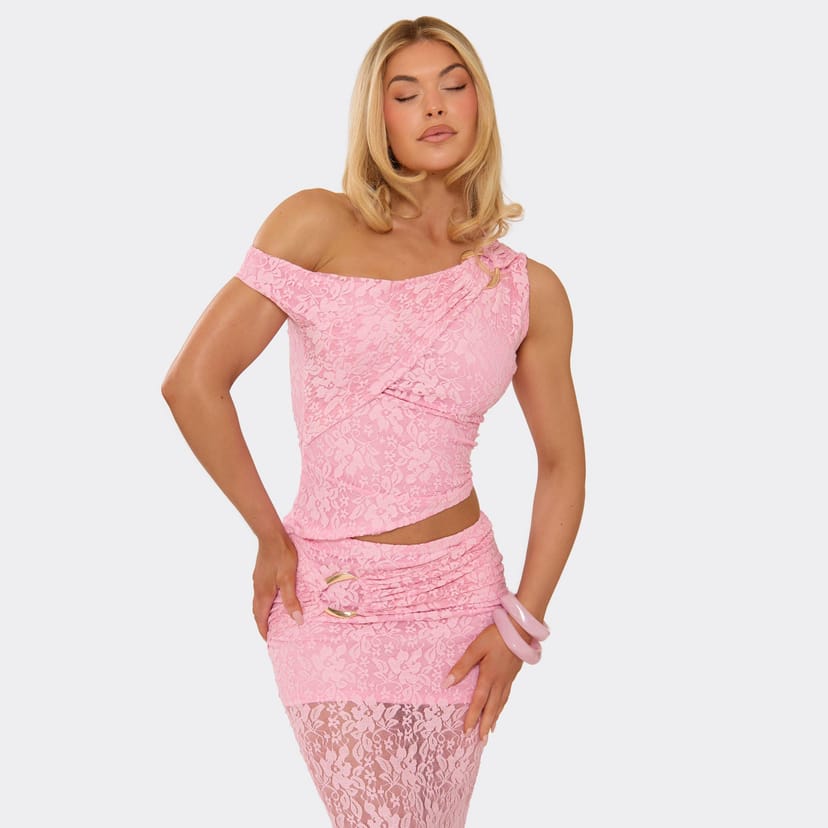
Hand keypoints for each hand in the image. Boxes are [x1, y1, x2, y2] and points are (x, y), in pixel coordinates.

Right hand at [251, 534, 303, 639]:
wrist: (271, 536)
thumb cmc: (281, 556)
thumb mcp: (289, 579)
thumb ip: (291, 600)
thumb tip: (297, 620)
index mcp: (263, 593)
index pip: (260, 618)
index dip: (264, 631)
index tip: (269, 641)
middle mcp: (257, 588)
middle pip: (257, 612)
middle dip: (262, 624)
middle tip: (270, 633)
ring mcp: (257, 580)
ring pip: (258, 602)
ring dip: (263, 613)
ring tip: (273, 619)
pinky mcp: (260, 573)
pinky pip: (260, 593)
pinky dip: (264, 602)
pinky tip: (274, 598)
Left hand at [445, 622, 524, 741]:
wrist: (521, 629)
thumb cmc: (496, 636)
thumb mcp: (476, 648)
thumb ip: (462, 666)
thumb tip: (447, 683)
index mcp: (489, 676)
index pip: (478, 702)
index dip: (472, 717)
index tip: (466, 732)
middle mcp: (500, 681)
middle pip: (492, 708)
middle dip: (486, 725)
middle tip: (482, 741)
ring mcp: (508, 678)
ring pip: (501, 703)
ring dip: (496, 717)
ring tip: (492, 730)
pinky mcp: (514, 673)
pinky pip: (507, 695)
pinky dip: (503, 705)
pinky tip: (501, 705)